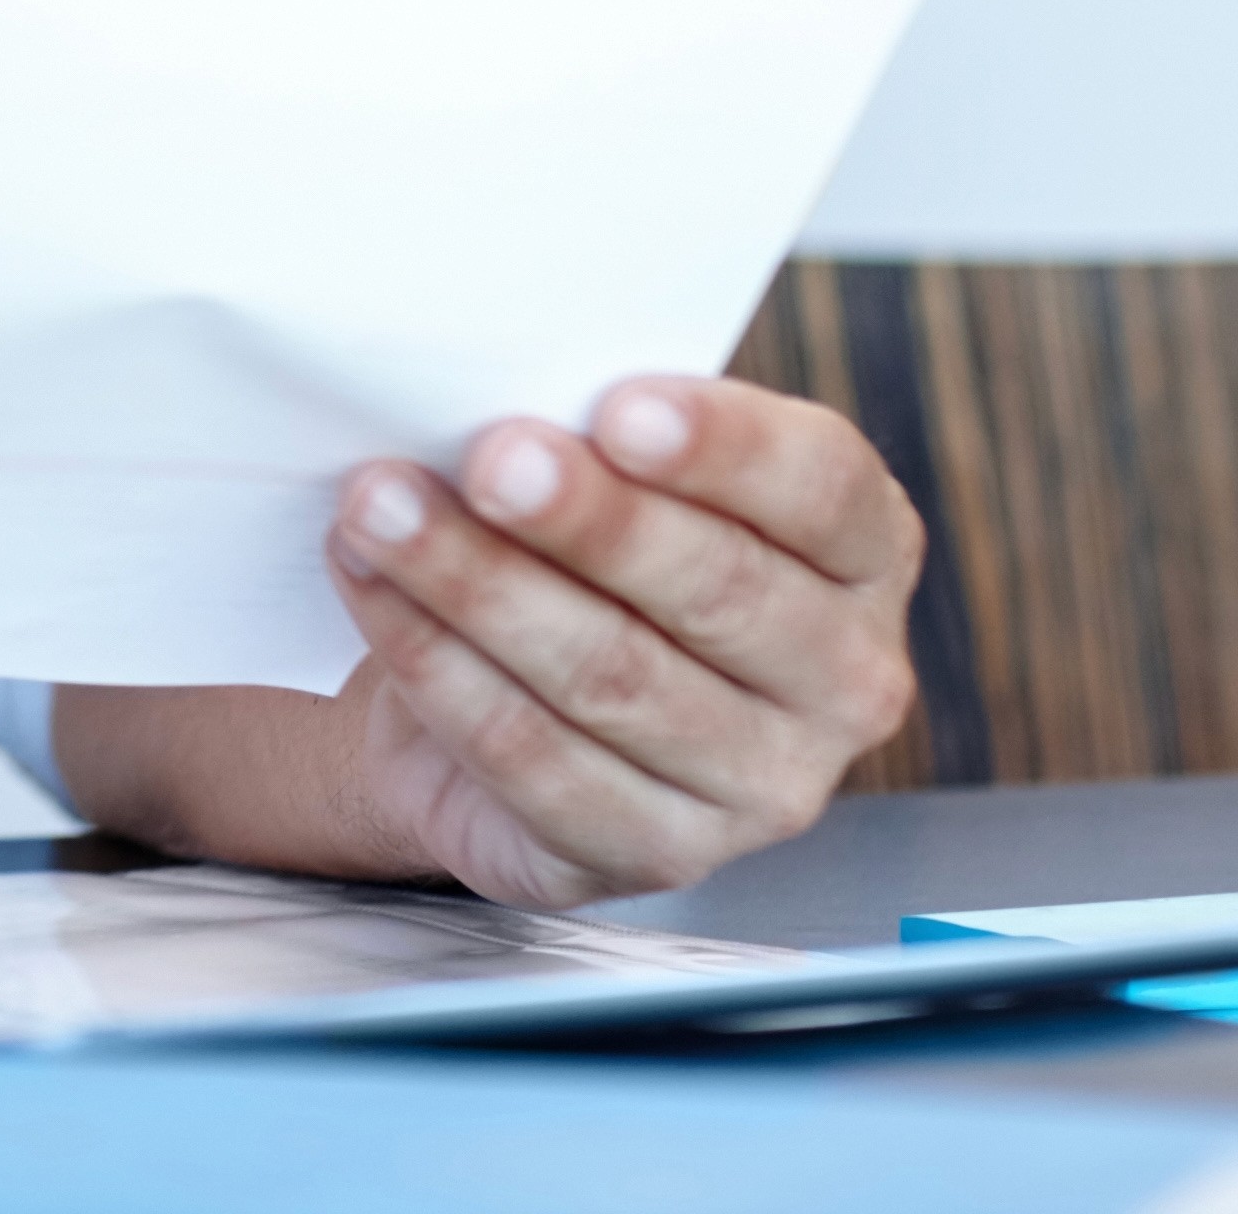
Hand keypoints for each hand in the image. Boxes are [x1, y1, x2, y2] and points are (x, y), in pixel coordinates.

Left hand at [313, 375, 923, 903]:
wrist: (505, 695)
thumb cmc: (578, 547)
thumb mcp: (615, 472)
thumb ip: (594, 430)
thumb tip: (506, 383)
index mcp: (864, 552)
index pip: (823, 487)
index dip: (725, 447)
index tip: (616, 408)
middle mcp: (846, 679)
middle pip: (716, 588)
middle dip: (588, 519)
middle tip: (487, 458)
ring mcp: (765, 786)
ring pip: (612, 675)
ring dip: (479, 584)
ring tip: (380, 508)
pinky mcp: (658, 853)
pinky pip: (533, 757)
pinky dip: (437, 666)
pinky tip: (373, 590)